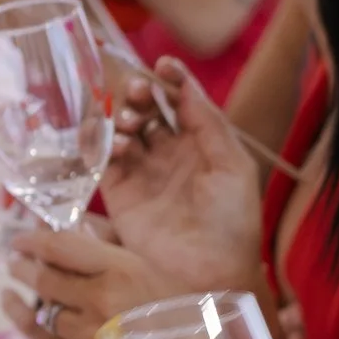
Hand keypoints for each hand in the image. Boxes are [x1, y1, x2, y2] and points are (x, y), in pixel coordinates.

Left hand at [3, 212, 181, 338]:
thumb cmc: (185, 317)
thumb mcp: (155, 272)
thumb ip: (113, 249)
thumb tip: (77, 226)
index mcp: (121, 271)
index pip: (61, 248)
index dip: (34, 242)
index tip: (19, 241)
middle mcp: (100, 302)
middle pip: (46, 281)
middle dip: (25, 270)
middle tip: (15, 264)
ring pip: (49, 318)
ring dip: (46, 309)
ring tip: (38, 300)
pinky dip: (47, 336)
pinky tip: (37, 323)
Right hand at [101, 57, 268, 292]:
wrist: (212, 274)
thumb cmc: (233, 222)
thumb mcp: (234, 166)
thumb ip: (209, 123)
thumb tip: (184, 85)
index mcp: (201, 145)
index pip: (180, 101)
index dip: (170, 79)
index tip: (163, 64)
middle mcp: (168, 155)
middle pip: (147, 111)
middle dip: (140, 95)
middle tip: (138, 91)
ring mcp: (142, 173)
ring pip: (123, 131)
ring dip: (123, 117)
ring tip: (131, 123)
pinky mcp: (118, 194)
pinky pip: (104, 160)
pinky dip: (105, 144)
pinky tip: (119, 143)